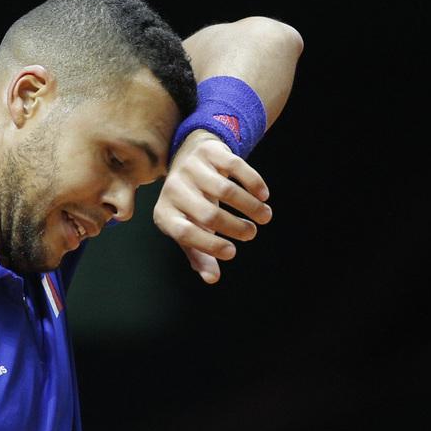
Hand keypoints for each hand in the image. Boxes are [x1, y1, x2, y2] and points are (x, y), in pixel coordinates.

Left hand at [153, 132, 271, 283]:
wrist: (188, 157)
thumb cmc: (191, 204)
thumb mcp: (190, 229)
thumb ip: (200, 255)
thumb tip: (212, 279)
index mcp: (165, 213)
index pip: (185, 233)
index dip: (209, 245)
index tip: (232, 252)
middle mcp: (173, 189)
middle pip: (209, 214)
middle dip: (236, 227)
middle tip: (252, 233)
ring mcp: (190, 167)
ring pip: (225, 191)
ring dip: (250, 207)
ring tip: (265, 217)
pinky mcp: (209, 151)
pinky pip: (235, 167)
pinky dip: (253, 183)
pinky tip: (264, 196)